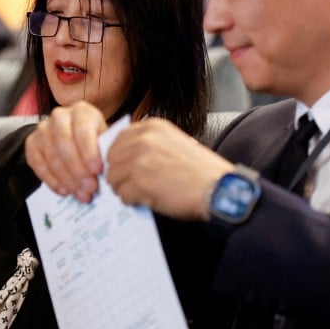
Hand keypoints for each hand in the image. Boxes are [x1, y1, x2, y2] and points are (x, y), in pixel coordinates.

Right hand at [25, 102, 107, 201]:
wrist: (73, 137)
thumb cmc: (94, 140)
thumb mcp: (105, 141)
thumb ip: (105, 152)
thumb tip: (108, 172)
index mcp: (81, 111)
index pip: (82, 130)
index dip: (89, 152)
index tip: (97, 171)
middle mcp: (59, 116)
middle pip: (65, 145)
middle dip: (78, 171)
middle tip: (90, 189)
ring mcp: (42, 129)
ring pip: (52, 157)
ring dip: (68, 180)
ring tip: (82, 194)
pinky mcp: (31, 144)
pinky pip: (39, 165)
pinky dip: (52, 181)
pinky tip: (65, 191)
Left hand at [106, 118, 235, 220]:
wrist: (218, 188)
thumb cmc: (201, 171)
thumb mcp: (174, 142)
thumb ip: (149, 144)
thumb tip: (125, 156)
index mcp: (151, 127)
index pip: (117, 140)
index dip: (119, 157)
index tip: (127, 168)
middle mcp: (142, 140)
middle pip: (111, 159)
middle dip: (119, 174)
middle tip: (133, 185)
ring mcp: (139, 161)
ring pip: (113, 178)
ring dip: (124, 188)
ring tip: (143, 193)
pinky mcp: (139, 183)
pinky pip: (122, 194)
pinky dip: (131, 201)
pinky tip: (148, 200)